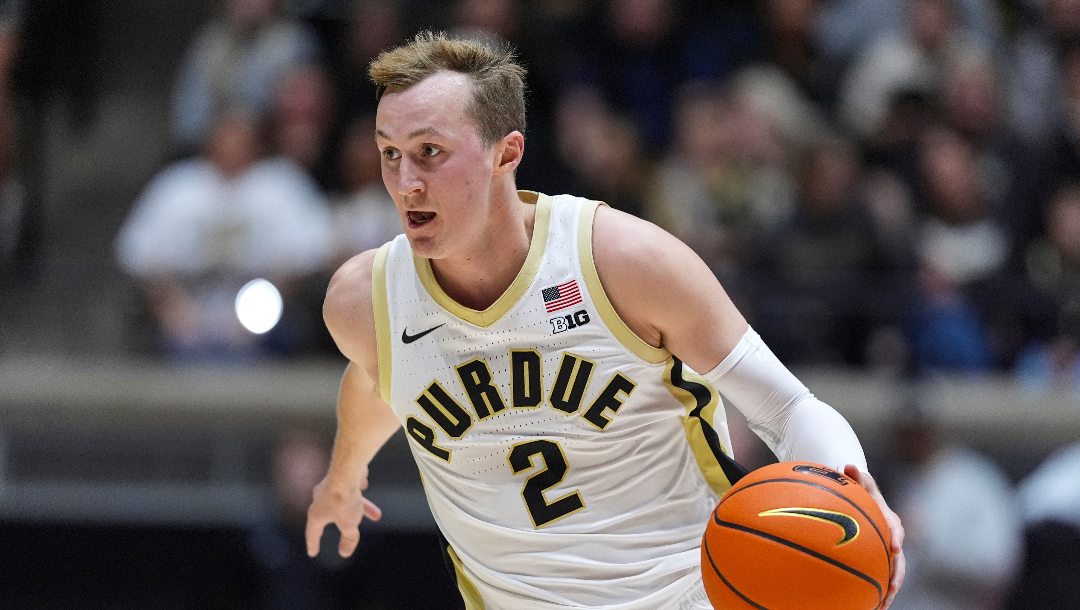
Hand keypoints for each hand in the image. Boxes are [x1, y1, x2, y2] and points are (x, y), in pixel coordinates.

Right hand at [305, 474, 382, 557]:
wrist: (347, 470)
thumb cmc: (344, 499)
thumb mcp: (349, 524)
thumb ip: (348, 538)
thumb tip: (345, 553)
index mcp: (316, 514)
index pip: (313, 533)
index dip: (313, 544)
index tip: (312, 553)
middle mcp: (319, 499)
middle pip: (333, 517)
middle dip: (347, 526)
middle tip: (352, 534)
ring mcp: (328, 486)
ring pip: (345, 502)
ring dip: (361, 509)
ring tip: (377, 515)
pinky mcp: (339, 475)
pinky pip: (348, 486)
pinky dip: (356, 490)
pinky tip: (364, 485)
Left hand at [844, 464, 905, 608]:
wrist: (861, 500)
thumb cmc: (859, 491)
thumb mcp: (859, 483)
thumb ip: (856, 477)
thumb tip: (848, 465)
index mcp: (889, 519)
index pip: (895, 528)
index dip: (896, 536)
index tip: (895, 545)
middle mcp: (891, 537)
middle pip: (898, 559)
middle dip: (897, 573)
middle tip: (893, 587)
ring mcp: (886, 551)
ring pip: (891, 572)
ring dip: (889, 588)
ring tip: (882, 605)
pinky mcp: (878, 560)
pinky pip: (878, 576)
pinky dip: (876, 590)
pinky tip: (868, 605)